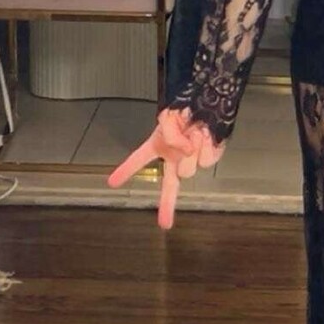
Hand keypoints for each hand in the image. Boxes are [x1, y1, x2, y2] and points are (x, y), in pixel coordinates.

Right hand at [107, 106, 225, 229]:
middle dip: (167, 205)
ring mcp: (193, 159)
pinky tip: (206, 134)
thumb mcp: (169, 116)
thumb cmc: (188, 106)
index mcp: (159, 144)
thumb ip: (169, 135)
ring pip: (188, 170)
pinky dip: (206, 146)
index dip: (125, 170)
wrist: (212, 99)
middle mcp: (175, 156)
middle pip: (170, 185)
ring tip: (194, 132)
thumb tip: (184, 151)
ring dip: (190, 152)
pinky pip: (206, 161)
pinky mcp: (210, 156)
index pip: (139, 159)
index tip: (112, 183)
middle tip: (164, 225)